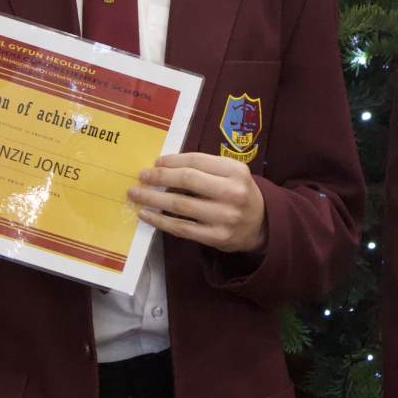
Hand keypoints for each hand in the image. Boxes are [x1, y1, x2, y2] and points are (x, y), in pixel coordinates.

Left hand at [127, 152, 267, 253]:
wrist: (261, 225)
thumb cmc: (239, 193)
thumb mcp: (231, 174)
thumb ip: (205, 168)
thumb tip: (164, 167)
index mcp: (236, 171)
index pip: (197, 161)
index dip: (173, 161)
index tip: (155, 163)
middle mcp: (232, 193)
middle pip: (187, 180)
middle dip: (159, 177)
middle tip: (141, 176)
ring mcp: (224, 217)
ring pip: (180, 205)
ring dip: (153, 199)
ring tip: (136, 194)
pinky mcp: (216, 237)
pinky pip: (181, 227)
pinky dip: (160, 220)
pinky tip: (146, 214)